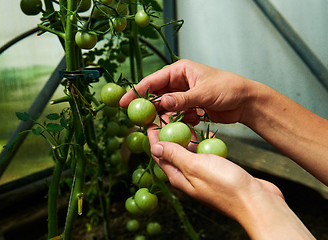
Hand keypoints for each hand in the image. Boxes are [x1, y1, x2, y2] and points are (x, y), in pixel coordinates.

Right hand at [120, 59, 253, 123]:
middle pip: (157, 95)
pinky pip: (178, 116)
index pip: (154, 80)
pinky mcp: (191, 108)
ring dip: (166, 118)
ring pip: (167, 108)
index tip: (124, 102)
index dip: (137, 91)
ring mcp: (185, 96)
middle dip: (150, 108)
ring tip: (166, 127)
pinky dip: (179, 123)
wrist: (246, 102)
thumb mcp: (204, 93)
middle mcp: (180, 82)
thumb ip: (182, 99)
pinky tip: (186, 126)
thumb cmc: (228, 89)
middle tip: (139, 120)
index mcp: (181, 70)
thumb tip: (161, 103)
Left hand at [147, 125, 282, 218]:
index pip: (159, 155)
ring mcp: (202, 175)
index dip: (154, 137)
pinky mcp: (215, 172)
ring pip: (188, 153)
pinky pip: (202, 155)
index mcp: (178, 177)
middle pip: (172, 153)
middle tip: (168, 116)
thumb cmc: (225, 184)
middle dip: (168, 134)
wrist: (256, 201)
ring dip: (184, 137)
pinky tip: (204, 134)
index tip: (152, 120)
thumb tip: (155, 147)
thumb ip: (175, 155)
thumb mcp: (195, 166)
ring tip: (183, 120)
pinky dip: (201, 143)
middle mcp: (187, 177)